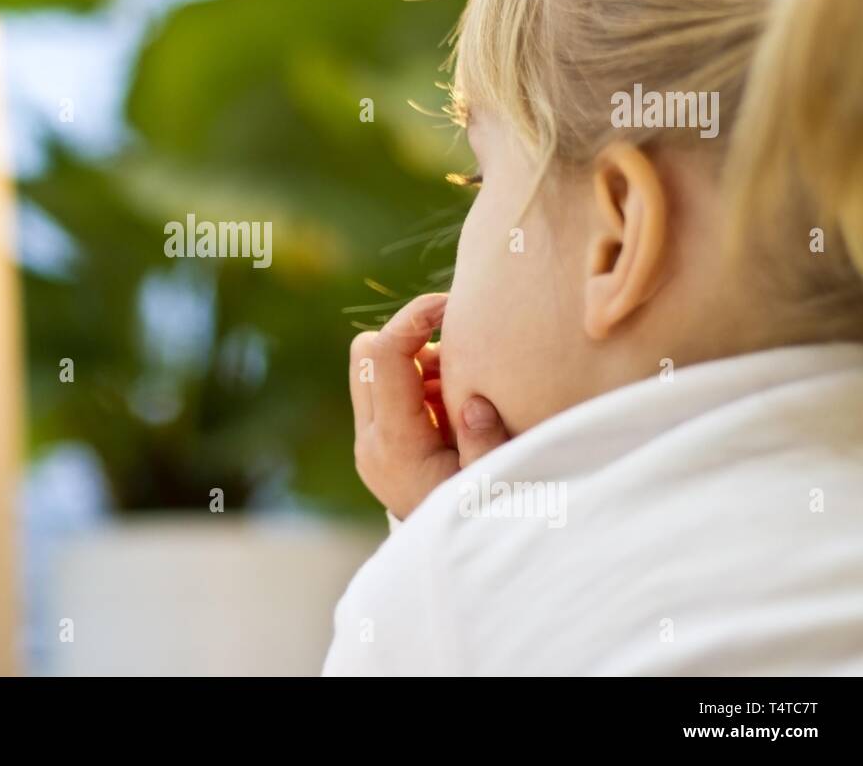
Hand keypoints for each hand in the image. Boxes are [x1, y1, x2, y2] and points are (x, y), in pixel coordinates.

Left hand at [348, 293, 508, 519]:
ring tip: (462, 399)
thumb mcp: (496, 483)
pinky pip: (386, 391)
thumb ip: (485, 442)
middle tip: (461, 367)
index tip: (448, 303)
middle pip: (366, 352)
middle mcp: (370, 440)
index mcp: (396, 444)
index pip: (385, 356)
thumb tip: (473, 402)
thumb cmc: (485, 518)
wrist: (453, 560)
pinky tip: (452, 413)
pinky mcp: (376, 444)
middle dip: (412, 343)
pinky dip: (418, 385)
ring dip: (418, 366)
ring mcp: (368, 443)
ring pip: (374, 367)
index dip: (412, 317)